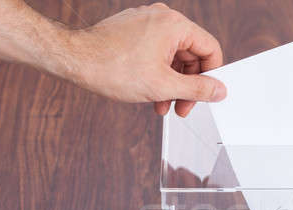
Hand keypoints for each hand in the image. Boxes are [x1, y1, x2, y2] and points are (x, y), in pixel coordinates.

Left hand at [68, 3, 225, 115]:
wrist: (73, 60)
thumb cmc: (112, 68)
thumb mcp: (164, 86)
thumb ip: (198, 89)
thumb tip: (219, 91)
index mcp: (175, 25)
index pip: (210, 49)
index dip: (211, 77)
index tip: (205, 96)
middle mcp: (162, 18)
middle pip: (191, 55)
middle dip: (188, 85)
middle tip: (182, 108)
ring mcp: (146, 22)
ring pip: (173, 57)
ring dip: (172, 84)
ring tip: (163, 105)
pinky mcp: (133, 31)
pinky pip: (156, 53)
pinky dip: (158, 74)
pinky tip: (150, 93)